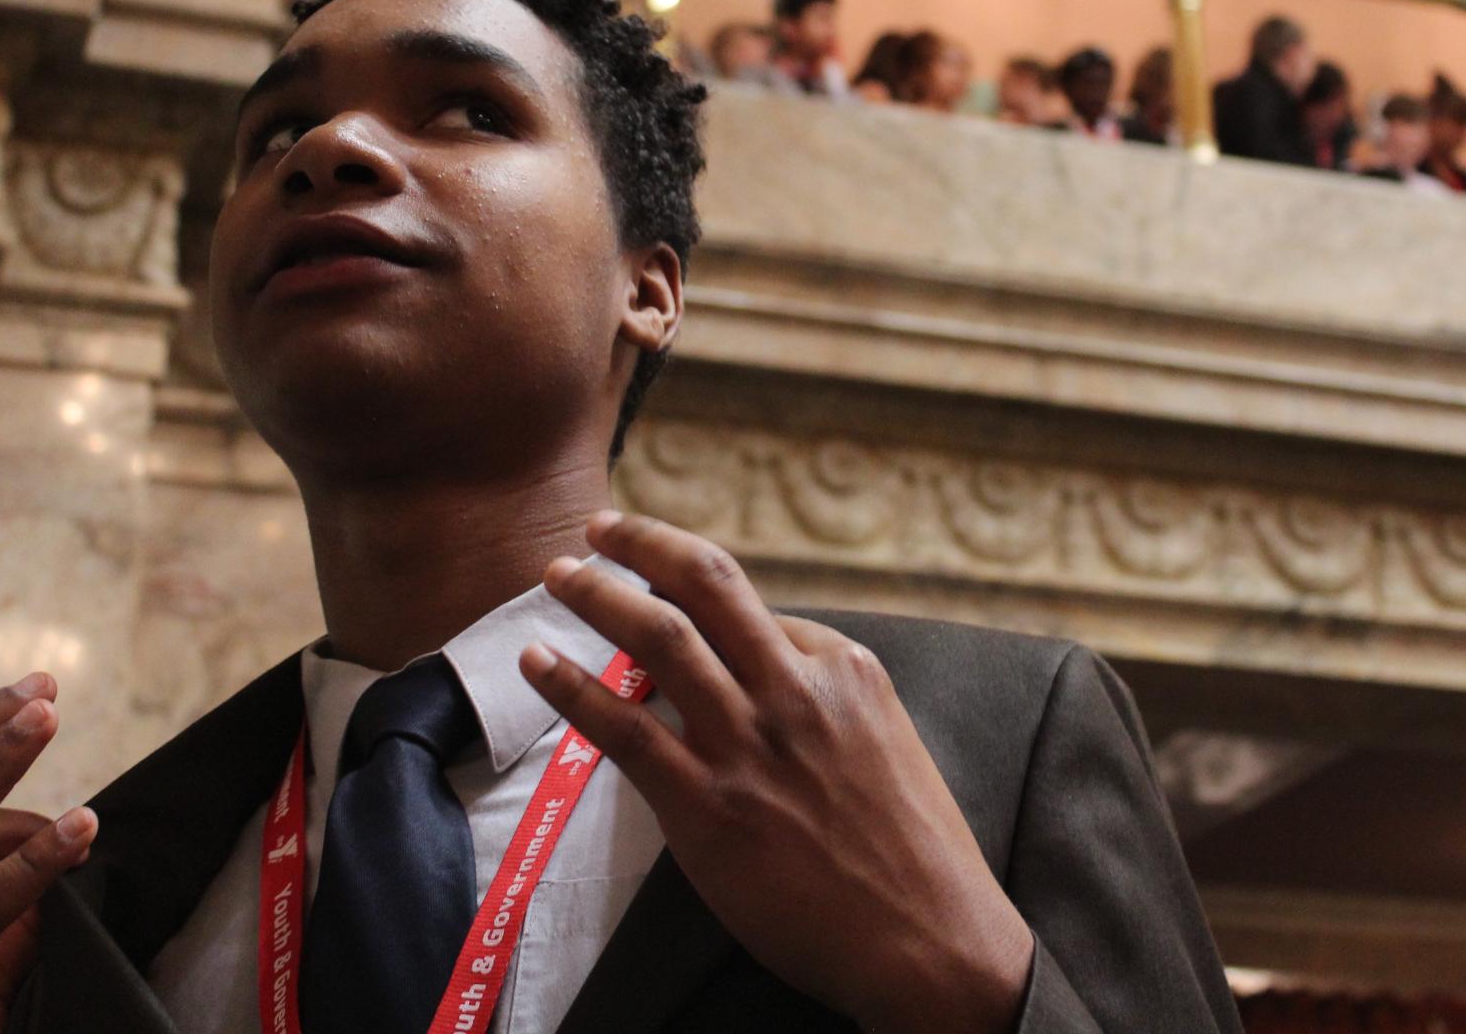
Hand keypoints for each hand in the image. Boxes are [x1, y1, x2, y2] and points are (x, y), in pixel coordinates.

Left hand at [524, 513, 1033, 1033]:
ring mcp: (748, 747)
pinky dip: (570, 687)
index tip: (670, 595)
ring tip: (558, 573)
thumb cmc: (914, 852)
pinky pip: (622, 729)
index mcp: (848, 669)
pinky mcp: (706, 808)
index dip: (706, 602)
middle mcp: (796, 692)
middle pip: (706, 585)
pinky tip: (537, 664)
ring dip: (596, 595)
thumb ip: (830, 700)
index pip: (759, 610)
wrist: (928, 941)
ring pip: (658, 638)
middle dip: (643, 543)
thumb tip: (771, 670)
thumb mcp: (890, 743)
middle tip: (600, 525)